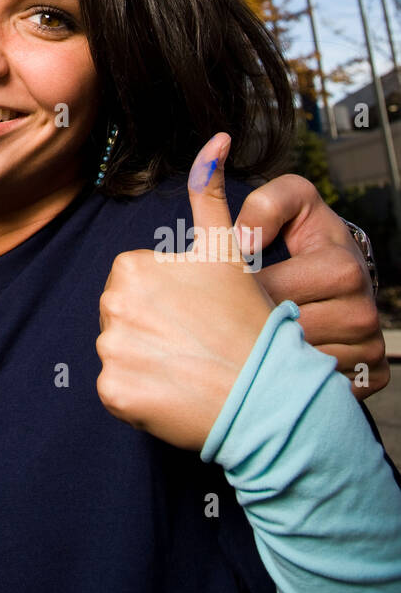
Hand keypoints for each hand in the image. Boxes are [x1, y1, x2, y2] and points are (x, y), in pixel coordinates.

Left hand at [96, 133, 273, 449]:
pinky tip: (175, 392)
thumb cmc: (247, 319)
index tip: (196, 314)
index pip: (134, 284)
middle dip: (153, 327)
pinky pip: (118, 390)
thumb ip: (209, 193)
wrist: (266, 393)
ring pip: (121, 352)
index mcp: (131, 267)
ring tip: (189, 366)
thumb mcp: (226, 250)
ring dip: (147, 360)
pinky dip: (141, 395)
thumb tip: (218, 137)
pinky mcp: (113, 392)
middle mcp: (112, 305)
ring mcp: (111, 350)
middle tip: (195, 341)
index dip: (168, 300)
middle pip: (124, 316)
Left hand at [235, 178, 387, 396]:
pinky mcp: (369, 378)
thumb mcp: (290, 203)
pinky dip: (291, 380)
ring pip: (295, 366)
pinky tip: (274, 361)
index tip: (223, 290)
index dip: (238, 291)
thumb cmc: (308, 234)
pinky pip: (316, 389)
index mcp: (342, 269)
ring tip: (247, 340)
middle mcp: (363, 313)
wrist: (342, 269)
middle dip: (247, 327)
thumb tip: (244, 239)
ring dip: (265, 357)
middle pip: (281, 334)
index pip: (271, 292)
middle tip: (223, 322)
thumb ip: (265, 206)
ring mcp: (368, 349)